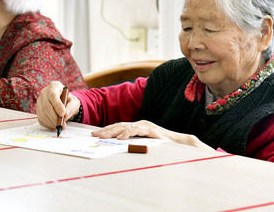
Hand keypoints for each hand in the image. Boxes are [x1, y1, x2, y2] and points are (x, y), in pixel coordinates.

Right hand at [36, 81, 79, 130]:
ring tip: (61, 125)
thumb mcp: (74, 102)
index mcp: (54, 86)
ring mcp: (39, 101)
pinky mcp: (38, 110)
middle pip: (46, 106)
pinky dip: (48, 124)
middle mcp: (44, 93)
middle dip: (54, 117)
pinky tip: (55, 125)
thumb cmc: (69, 100)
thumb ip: (72, 107)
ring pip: (42, 113)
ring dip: (52, 122)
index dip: (57, 105)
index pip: (52, 95)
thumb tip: (65, 115)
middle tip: (63, 124)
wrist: (64, 103)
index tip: (63, 113)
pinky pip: (41, 119)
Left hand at [91, 120, 211, 149]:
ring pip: (125, 127)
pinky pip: (136, 130)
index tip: (96, 134)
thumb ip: (135, 144)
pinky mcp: (150, 129)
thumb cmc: (163, 146)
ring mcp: (144, 125)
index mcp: (137, 127)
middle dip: (105, 130)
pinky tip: (120, 137)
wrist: (180, 143)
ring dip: (112, 131)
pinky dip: (127, 133)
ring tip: (102, 136)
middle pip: (119, 125)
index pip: (119, 127)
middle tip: (94, 135)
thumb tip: (121, 149)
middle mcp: (139, 124)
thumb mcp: (145, 145)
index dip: (107, 130)